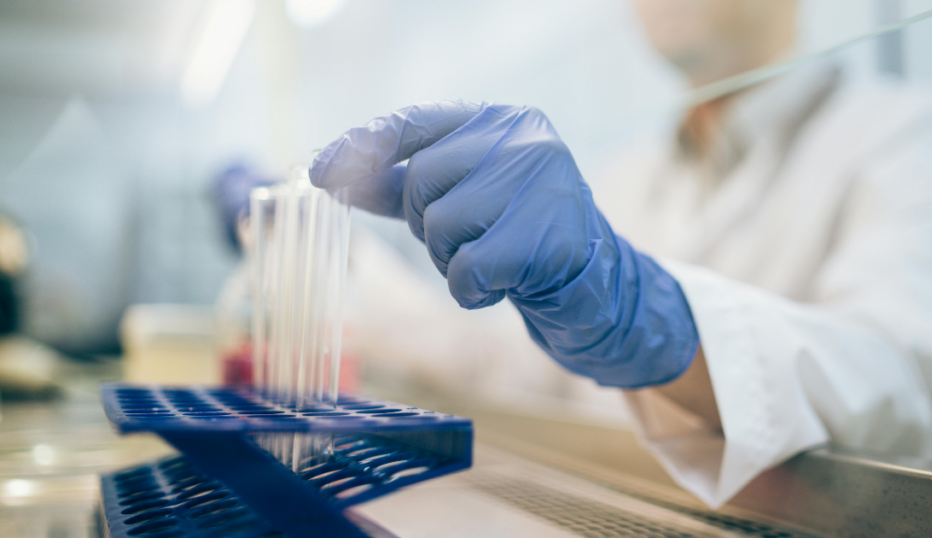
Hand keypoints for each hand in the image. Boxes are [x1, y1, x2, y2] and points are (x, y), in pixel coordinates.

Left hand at [311, 101, 698, 387]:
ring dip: (451, 261)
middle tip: (469, 243)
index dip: (364, 147)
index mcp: (504, 120)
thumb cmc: (517, 238)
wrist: (593, 287)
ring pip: (441, 226)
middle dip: (428, 226)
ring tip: (493, 261)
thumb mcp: (459, 201)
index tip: (319, 172)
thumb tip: (328, 171)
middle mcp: (526, 140)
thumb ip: (401, 184)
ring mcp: (543, 184)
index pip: (416, 122)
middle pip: (423, 181)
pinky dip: (471, 291)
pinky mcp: (549, 236)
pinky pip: (466, 269)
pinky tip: (504, 286)